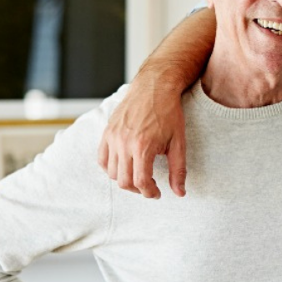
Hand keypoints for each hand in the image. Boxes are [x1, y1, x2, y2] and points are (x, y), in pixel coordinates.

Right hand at [98, 75, 186, 198]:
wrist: (155, 88)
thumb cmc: (169, 114)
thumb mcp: (179, 143)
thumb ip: (178, 170)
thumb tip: (180, 193)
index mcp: (143, 146)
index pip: (140, 182)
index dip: (150, 192)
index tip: (157, 193)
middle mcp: (124, 143)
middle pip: (123, 181)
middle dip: (138, 189)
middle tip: (150, 186)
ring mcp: (112, 137)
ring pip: (112, 172)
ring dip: (125, 179)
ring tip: (139, 175)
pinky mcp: (107, 132)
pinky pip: (102, 159)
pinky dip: (111, 168)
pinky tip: (125, 166)